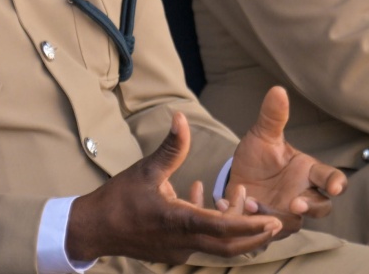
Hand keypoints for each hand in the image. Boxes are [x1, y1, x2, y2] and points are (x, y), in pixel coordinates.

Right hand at [66, 112, 282, 263]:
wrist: (94, 228)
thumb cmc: (119, 199)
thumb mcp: (146, 170)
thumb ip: (171, 147)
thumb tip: (181, 117)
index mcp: (180, 222)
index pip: (224, 228)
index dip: (251, 225)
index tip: (273, 221)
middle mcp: (184, 242)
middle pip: (231, 247)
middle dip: (255, 235)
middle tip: (274, 221)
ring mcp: (179, 251)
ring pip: (218, 245)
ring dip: (233, 227)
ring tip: (238, 199)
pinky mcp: (173, 251)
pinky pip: (201, 241)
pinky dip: (211, 225)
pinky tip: (201, 197)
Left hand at [227, 86, 345, 234]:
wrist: (235, 176)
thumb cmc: (258, 156)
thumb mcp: (262, 136)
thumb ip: (272, 117)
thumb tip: (278, 90)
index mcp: (308, 172)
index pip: (331, 178)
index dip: (335, 183)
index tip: (332, 187)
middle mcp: (303, 195)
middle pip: (321, 207)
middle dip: (311, 207)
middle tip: (295, 204)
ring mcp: (288, 213)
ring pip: (294, 222)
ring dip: (275, 214)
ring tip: (251, 202)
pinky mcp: (270, 224)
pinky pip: (268, 228)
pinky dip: (253, 220)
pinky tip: (236, 206)